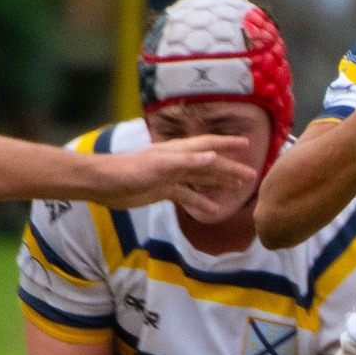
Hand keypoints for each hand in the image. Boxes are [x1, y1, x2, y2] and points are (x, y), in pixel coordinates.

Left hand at [94, 135, 258, 216]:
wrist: (104, 184)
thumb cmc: (130, 171)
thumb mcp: (161, 166)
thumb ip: (189, 162)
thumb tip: (216, 156)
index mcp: (179, 151)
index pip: (209, 145)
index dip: (229, 144)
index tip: (248, 145)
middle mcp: (177, 161)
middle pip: (210, 164)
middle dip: (230, 169)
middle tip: (251, 176)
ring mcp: (171, 176)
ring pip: (201, 180)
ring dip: (218, 184)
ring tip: (236, 190)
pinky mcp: (162, 190)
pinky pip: (187, 196)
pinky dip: (200, 201)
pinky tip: (212, 210)